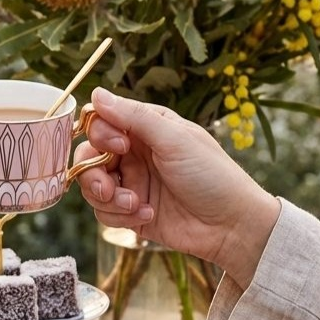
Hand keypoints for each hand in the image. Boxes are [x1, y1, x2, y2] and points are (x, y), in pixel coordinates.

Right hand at [74, 87, 279, 286]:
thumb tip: (97, 93)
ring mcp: (131, 183)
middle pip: (88, 156)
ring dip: (108, 199)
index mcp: (145, 129)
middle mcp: (133, 154)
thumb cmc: (212, 175)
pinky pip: (104, 212)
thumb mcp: (174, 139)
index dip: (99, 134)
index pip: (100, 122)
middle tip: (108, 188)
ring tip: (135, 204)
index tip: (119, 146)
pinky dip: (120, 216)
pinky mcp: (129, 212)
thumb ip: (134, 116)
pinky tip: (147, 215)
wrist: (231, 226)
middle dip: (92, 174)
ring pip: (91, 187)